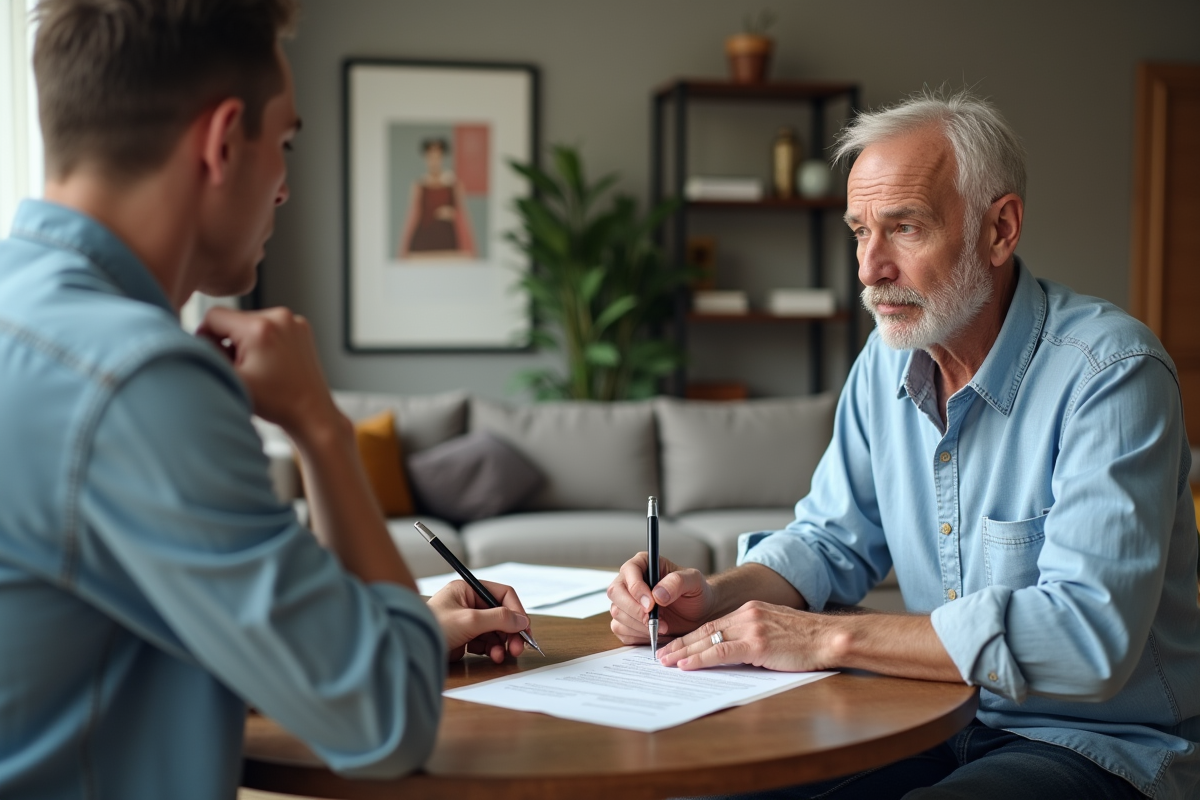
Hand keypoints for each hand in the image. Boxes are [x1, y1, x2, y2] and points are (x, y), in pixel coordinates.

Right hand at [195, 306, 340, 438]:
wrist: (312, 413)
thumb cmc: (276, 403)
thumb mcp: (232, 380)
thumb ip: (208, 356)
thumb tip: (193, 339)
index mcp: (260, 328)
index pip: (214, 316)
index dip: (205, 336)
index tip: (214, 358)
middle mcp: (279, 317)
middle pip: (233, 318)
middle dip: (227, 341)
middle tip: (238, 368)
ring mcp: (293, 321)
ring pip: (250, 322)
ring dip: (244, 341)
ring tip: (256, 368)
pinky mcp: (301, 328)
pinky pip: (269, 327)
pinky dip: (262, 342)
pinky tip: (268, 364)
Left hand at [427, 579, 531, 663]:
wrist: (411, 651)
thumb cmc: (432, 628)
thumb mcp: (469, 620)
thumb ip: (498, 618)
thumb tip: (521, 620)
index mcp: (467, 590)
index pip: (502, 595)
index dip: (516, 610)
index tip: (524, 627)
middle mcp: (468, 603)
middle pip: (501, 615)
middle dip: (510, 631)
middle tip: (518, 647)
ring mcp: (466, 622)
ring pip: (495, 631)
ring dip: (501, 643)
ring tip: (501, 655)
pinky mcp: (464, 638)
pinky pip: (485, 642)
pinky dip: (491, 650)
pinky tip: (492, 656)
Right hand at [607, 551, 715, 644]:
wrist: (699, 614)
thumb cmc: (695, 593)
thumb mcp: (694, 581)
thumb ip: (677, 582)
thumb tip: (657, 594)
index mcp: (643, 564)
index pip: (629, 571)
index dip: (636, 589)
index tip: (651, 605)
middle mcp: (630, 581)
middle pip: (615, 593)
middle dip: (634, 610)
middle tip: (654, 621)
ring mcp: (626, 602)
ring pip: (617, 613)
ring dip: (639, 625)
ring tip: (663, 627)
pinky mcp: (627, 621)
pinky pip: (621, 630)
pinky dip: (637, 636)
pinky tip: (655, 633)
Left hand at [656, 600, 833, 671]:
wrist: (829, 637)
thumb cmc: (807, 639)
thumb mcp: (774, 629)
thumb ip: (753, 634)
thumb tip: (733, 650)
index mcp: (749, 611)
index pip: (712, 623)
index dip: (690, 636)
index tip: (675, 645)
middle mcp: (746, 615)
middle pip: (705, 630)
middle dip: (680, 643)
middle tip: (661, 654)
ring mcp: (751, 628)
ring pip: (708, 639)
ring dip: (684, 652)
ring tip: (666, 662)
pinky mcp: (757, 644)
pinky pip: (721, 651)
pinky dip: (701, 658)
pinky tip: (687, 665)